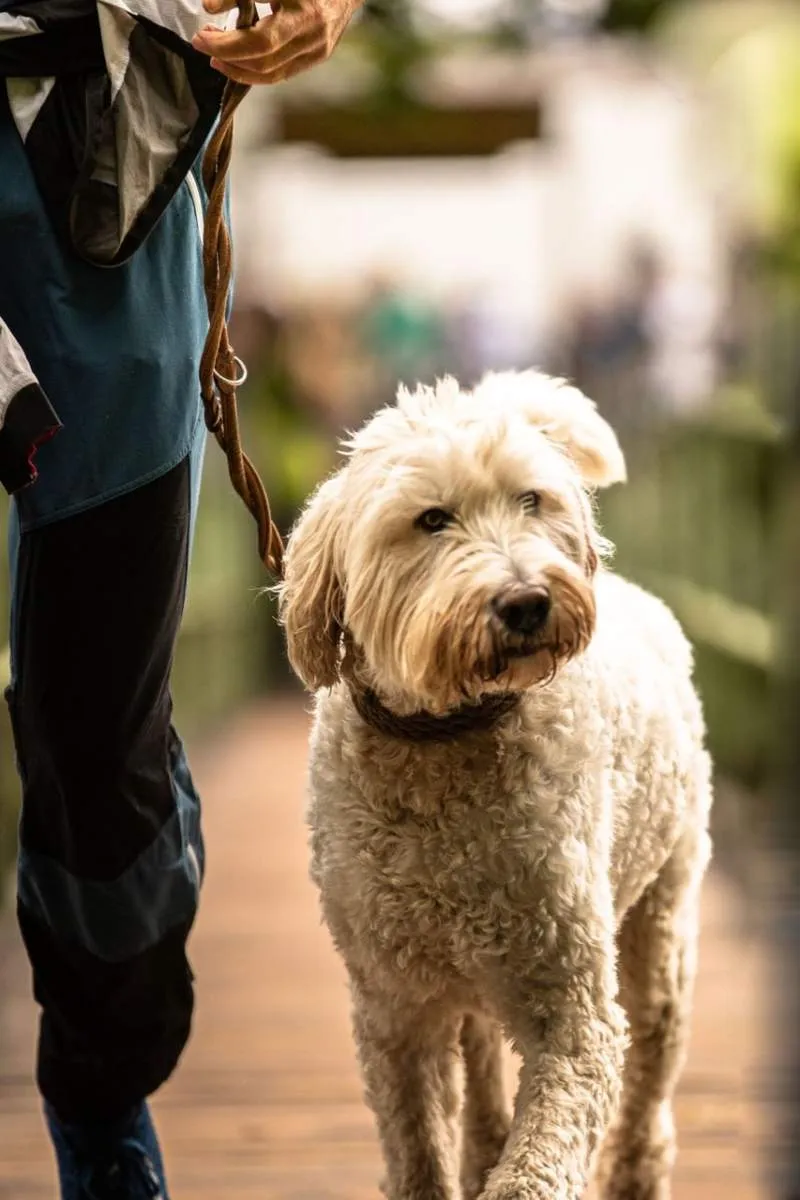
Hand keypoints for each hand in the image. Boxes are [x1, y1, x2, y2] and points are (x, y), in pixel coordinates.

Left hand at [192, 0, 362, 85]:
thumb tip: (210, 7)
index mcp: (301, 4)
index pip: (259, 31)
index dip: (228, 37)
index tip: (203, 30)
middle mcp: (312, 27)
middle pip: (264, 52)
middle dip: (227, 52)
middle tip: (202, 43)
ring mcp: (318, 46)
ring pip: (271, 70)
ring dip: (237, 67)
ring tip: (215, 56)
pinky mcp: (318, 57)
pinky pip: (281, 74)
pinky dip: (255, 73)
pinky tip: (236, 65)